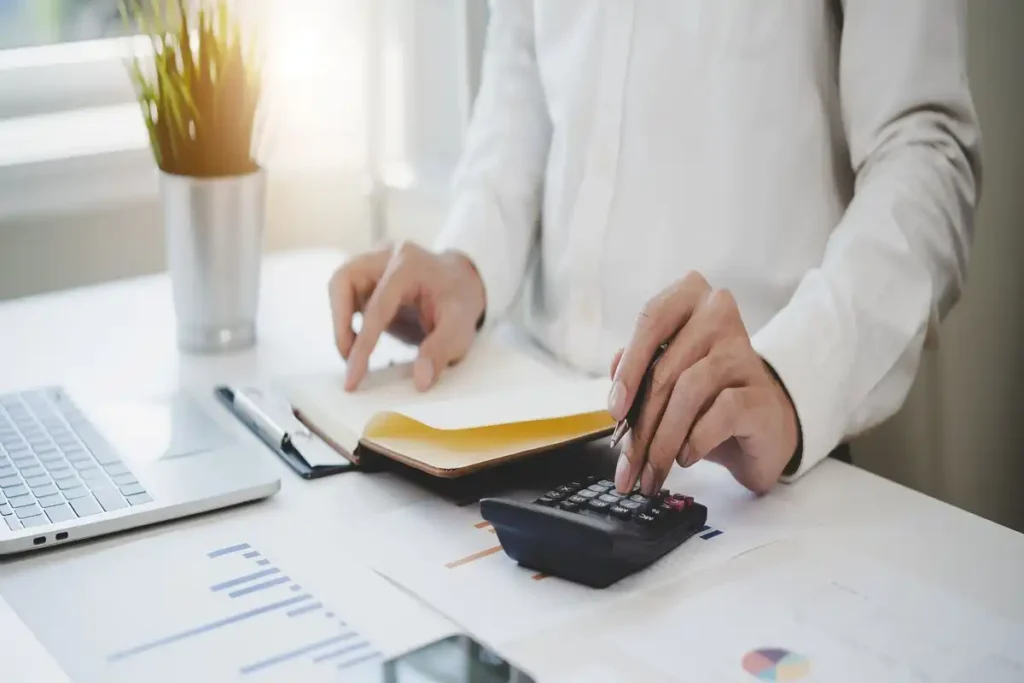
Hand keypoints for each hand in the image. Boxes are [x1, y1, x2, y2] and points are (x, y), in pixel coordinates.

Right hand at [329, 241, 485, 391]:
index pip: (376, 307)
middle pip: (343, 282)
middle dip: (340, 323)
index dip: (362, 345)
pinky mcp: (367, 276)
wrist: (462, 282)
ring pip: (339, 287)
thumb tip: (420, 380)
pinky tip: (361, 342)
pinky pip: (346, 295)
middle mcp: (386, 256)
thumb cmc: (461, 300)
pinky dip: (347, 320)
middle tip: (349, 359)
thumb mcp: (461, 326)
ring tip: (355, 352)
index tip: (353, 376)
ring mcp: (374, 262)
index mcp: (408, 264)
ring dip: (341, 321)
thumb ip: (440, 351)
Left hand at [608, 273, 798, 495]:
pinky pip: (721, 412)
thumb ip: (636, 372)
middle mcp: (718, 313)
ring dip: (664, 440)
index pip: (651, 321)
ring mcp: (742, 351)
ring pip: (689, 392)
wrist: (758, 427)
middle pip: (665, 370)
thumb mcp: (663, 379)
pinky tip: (686, 457)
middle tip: (627, 464)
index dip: (629, 368)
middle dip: (640, 426)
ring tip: (653, 469)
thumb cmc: (701, 397)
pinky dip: (696, 440)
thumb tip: (617, 389)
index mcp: (688, 299)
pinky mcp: (761, 392)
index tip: (614, 411)